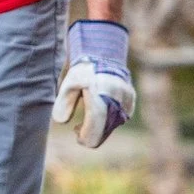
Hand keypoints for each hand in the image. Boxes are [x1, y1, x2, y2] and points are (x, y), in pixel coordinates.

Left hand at [52, 19, 135, 148]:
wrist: (103, 55)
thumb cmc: (82, 72)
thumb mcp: (68, 85)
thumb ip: (63, 103)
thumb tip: (62, 122)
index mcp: (100, 98)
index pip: (95, 131)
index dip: (84, 138)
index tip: (76, 133)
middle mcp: (116, 102)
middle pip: (103, 133)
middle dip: (90, 133)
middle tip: (78, 128)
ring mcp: (126, 102)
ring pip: (111, 127)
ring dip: (99, 127)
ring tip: (87, 117)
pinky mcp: (131, 101)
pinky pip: (119, 120)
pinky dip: (108, 120)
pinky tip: (100, 110)